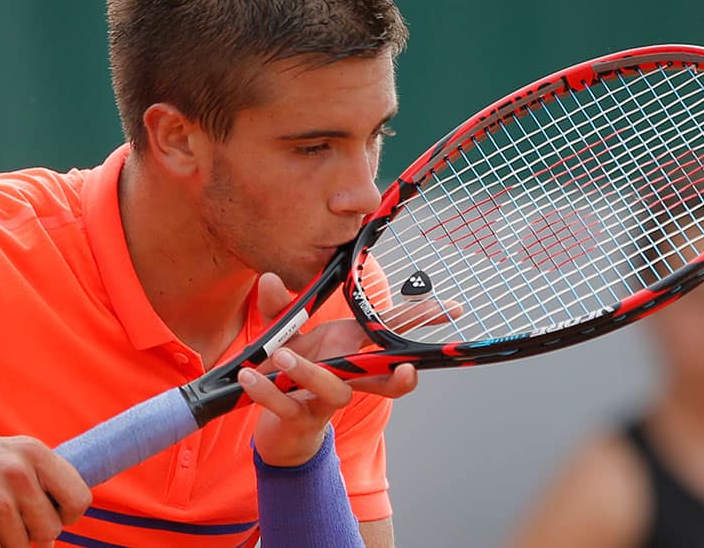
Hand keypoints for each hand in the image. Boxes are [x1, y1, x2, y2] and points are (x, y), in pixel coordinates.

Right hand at [0, 422, 90, 547]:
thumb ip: (36, 482)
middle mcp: (19, 472)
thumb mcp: (6, 455)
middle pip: (52, 528)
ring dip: (5, 541)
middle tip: (9, 523)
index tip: (54, 518)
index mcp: (33, 452)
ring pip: (24, 545)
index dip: (69, 515)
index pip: (79, 497)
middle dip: (34, 533)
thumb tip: (57, 529)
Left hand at [237, 273, 418, 466]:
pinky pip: (288, 404)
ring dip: (311, 372)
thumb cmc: (292, 372)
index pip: (394, 332)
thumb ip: (280, 307)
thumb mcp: (284, 334)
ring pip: (336, 390)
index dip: (425, 319)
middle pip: (388, 377)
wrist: (276, 424)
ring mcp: (328, 398)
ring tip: (282, 356)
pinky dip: (267, 390)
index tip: (454, 309)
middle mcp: (349, 375)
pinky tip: (249, 376)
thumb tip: (269, 278)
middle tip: (406, 369)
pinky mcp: (301, 416)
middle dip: (401, 374)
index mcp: (353, 349)